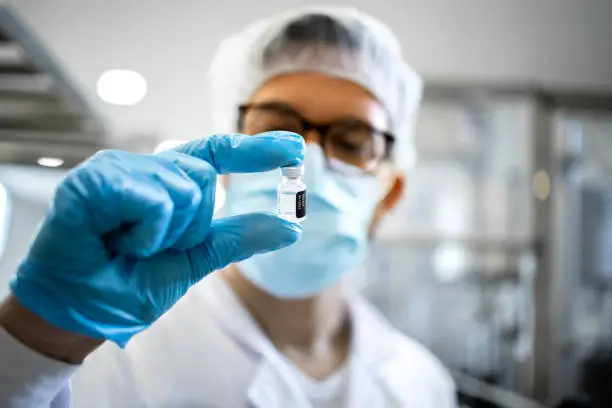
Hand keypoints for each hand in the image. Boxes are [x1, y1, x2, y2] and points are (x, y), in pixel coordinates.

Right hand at [8, 132, 303, 347]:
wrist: (83, 311)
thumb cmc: (130, 283)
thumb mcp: (194, 261)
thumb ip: (236, 239)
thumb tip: (290, 228)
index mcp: (166, 183)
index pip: (217, 155)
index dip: (257, 150)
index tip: (296, 149)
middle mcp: (144, 168)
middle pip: (202, 177)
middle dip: (189, 225)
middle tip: (149, 248)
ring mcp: (118, 168)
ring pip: (182, 186)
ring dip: (165, 233)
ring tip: (127, 246)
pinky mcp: (95, 179)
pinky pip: (154, 199)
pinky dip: (146, 232)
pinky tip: (116, 240)